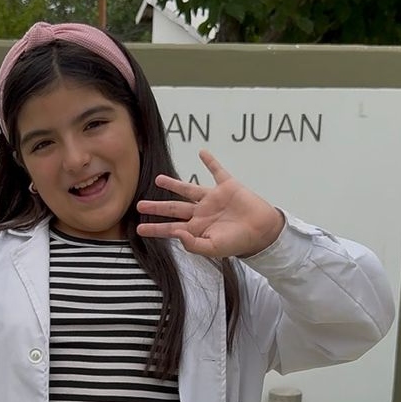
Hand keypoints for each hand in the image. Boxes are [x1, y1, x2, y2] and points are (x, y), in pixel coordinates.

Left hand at [136, 149, 284, 257]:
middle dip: (156, 208)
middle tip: (139, 206)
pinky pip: (217, 171)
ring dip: (173, 184)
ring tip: (158, 180)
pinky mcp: (227, 186)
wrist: (262, 231)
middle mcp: (201, 213)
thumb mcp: (213, 248)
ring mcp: (212, 199)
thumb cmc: (238, 242)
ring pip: (188, 189)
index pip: (170, 228)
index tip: (138, 229)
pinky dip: (210, 162)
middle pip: (173, 209)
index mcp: (196, 228)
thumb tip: (176, 233)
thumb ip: (193, 244)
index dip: (155, 229)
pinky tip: (202, 153)